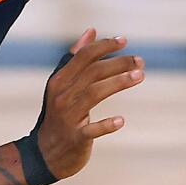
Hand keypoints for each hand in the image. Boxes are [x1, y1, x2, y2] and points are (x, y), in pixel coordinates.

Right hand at [36, 28, 144, 177]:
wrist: (45, 153)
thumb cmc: (60, 114)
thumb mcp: (63, 84)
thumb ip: (76, 57)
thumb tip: (91, 30)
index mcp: (59, 80)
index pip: (83, 56)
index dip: (104, 46)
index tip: (125, 41)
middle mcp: (62, 96)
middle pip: (92, 72)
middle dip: (118, 63)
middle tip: (140, 61)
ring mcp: (68, 117)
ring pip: (94, 94)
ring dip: (118, 83)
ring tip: (139, 76)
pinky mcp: (76, 138)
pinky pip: (91, 130)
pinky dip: (106, 125)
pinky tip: (121, 120)